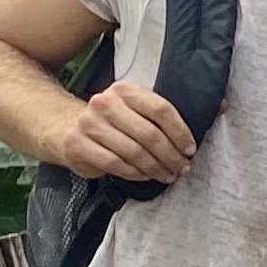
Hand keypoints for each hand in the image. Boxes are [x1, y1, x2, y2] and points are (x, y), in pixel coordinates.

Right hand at [61, 80, 192, 184]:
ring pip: (134, 152)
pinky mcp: (77, 143)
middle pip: (149, 134)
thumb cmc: (111, 122)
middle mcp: (105, 103)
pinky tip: (144, 176)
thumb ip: (161, 118)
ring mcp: (89, 123)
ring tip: (167, 175)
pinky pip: (115, 164)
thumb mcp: (135, 111)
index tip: (189, 149)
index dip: (180, 133)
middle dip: (171, 156)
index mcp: (124, 91)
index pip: (161, 110)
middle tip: (182, 168)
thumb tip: (201, 130)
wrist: (64, 125)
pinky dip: (135, 173)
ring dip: (155, 168)